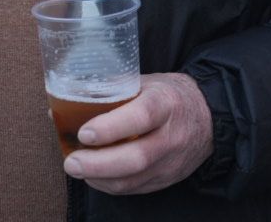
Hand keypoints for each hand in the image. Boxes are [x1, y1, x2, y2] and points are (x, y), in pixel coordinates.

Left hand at [62, 73, 213, 195]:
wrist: (210, 117)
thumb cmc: (167, 95)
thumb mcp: (143, 82)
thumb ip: (108, 91)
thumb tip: (61, 103)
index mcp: (165, 102)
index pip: (141, 116)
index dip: (111, 127)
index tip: (84, 133)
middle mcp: (172, 135)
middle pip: (136, 157)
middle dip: (98, 164)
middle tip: (71, 162)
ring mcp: (172, 161)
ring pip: (135, 179)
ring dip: (100, 178)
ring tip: (76, 169)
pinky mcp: (169, 178)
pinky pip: (137, 188)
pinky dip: (111, 185)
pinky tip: (94, 177)